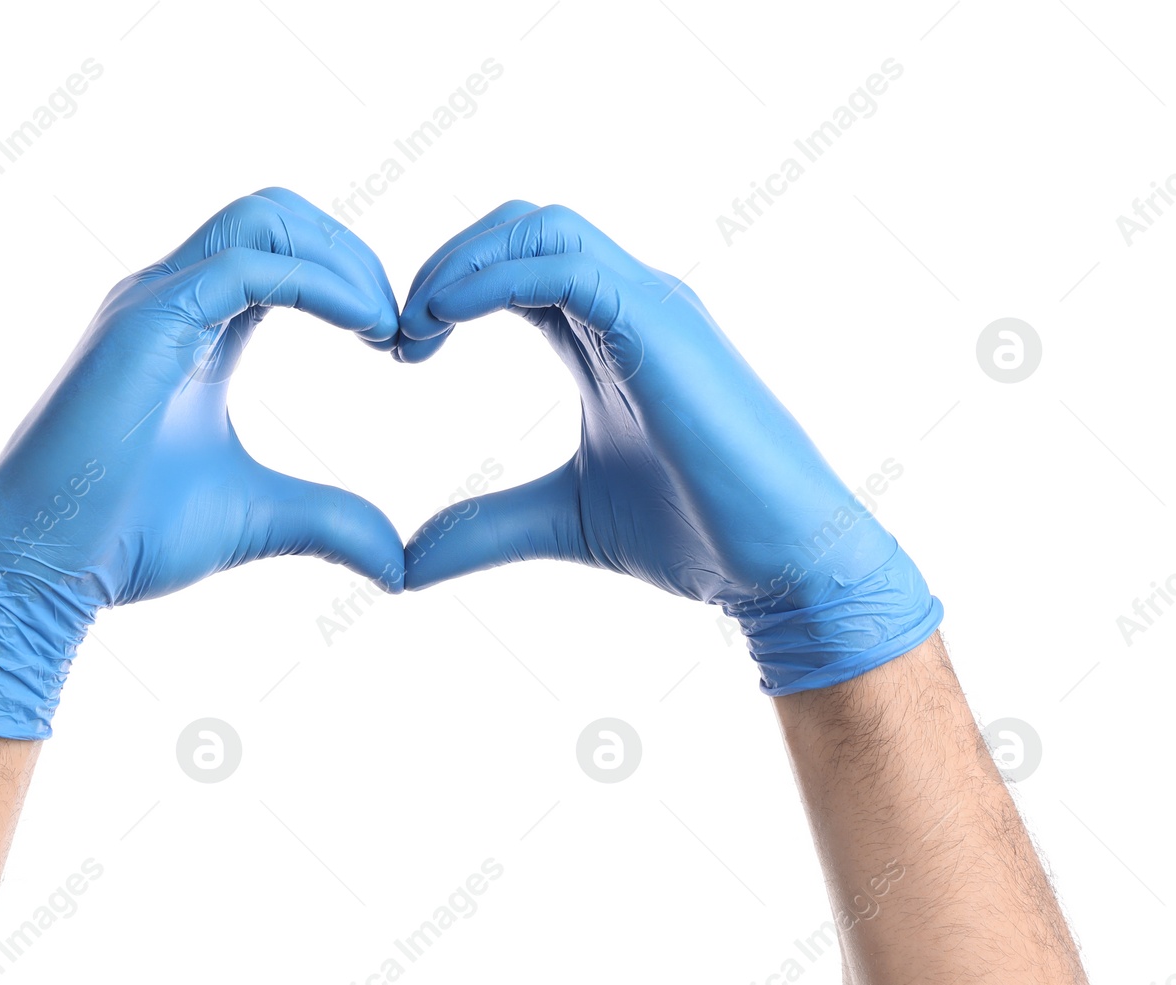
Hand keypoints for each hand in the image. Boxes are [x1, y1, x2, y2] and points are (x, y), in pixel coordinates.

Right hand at [0, 188, 404, 737]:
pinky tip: (367, 329)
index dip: (352, 279)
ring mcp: (153, 300)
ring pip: (264, 218)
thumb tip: (396, 564)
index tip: (401, 345)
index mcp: (196, 325)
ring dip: (344, 259)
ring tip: (388, 327)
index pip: (284, 253)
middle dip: (355, 256)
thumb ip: (329, 521)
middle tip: (404, 328)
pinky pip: (250, 265)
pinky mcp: (147, 322)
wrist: (45, 566)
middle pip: (278, 214)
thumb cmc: (127, 538)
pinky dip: (321, 283)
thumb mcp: (257, 520)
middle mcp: (170, 296)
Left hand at [395, 201, 941, 693]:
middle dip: (444, 262)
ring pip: (543, 227)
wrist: (777, 566)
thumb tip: (402, 564)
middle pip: (520, 226)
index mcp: (601, 333)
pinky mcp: (663, 327)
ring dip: (462, 261)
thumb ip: (484, 526)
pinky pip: (568, 266)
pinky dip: (495, 277)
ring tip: (415, 325)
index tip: (401, 351)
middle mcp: (627, 304)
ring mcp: (650, 307)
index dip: (446, 288)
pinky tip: (445, 320)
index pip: (512, 263)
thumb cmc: (690, 535)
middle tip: (397, 335)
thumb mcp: (559, 521)